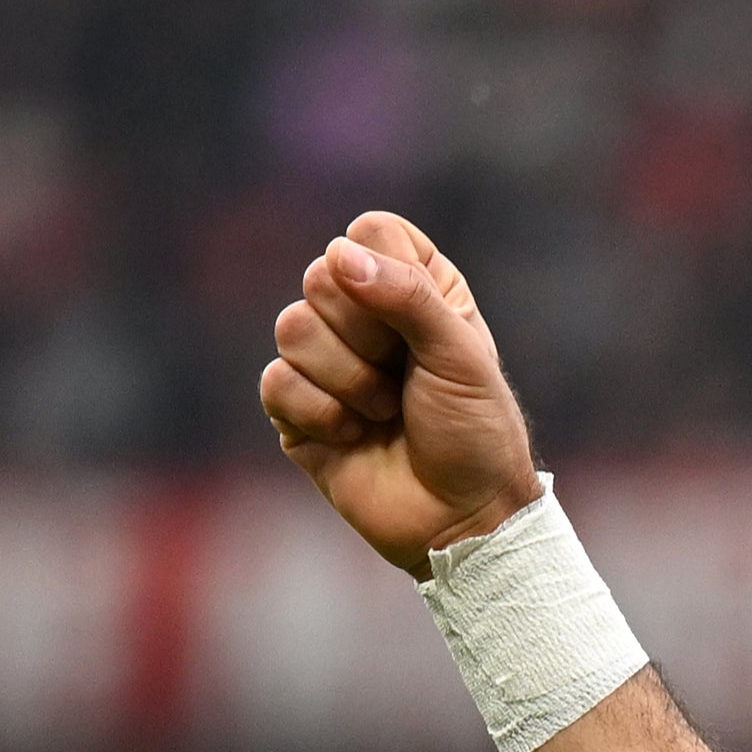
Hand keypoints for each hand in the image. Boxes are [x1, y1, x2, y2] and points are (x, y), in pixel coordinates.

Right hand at [258, 210, 541, 573]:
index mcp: (415, 290)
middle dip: (367, 338)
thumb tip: (339, 255)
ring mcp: (326, 362)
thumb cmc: (475, 434)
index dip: (386, 272)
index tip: (419, 325)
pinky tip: (355, 438)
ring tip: (386, 414)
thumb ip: (408, 297)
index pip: (370, 232)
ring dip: (349, 382)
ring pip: (292, 328)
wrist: (462, 519)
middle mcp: (365, 317)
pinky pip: (276, 382)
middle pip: (321, 277)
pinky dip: (322, 415)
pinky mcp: (295, 409)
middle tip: (404, 381)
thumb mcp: (460, 356)